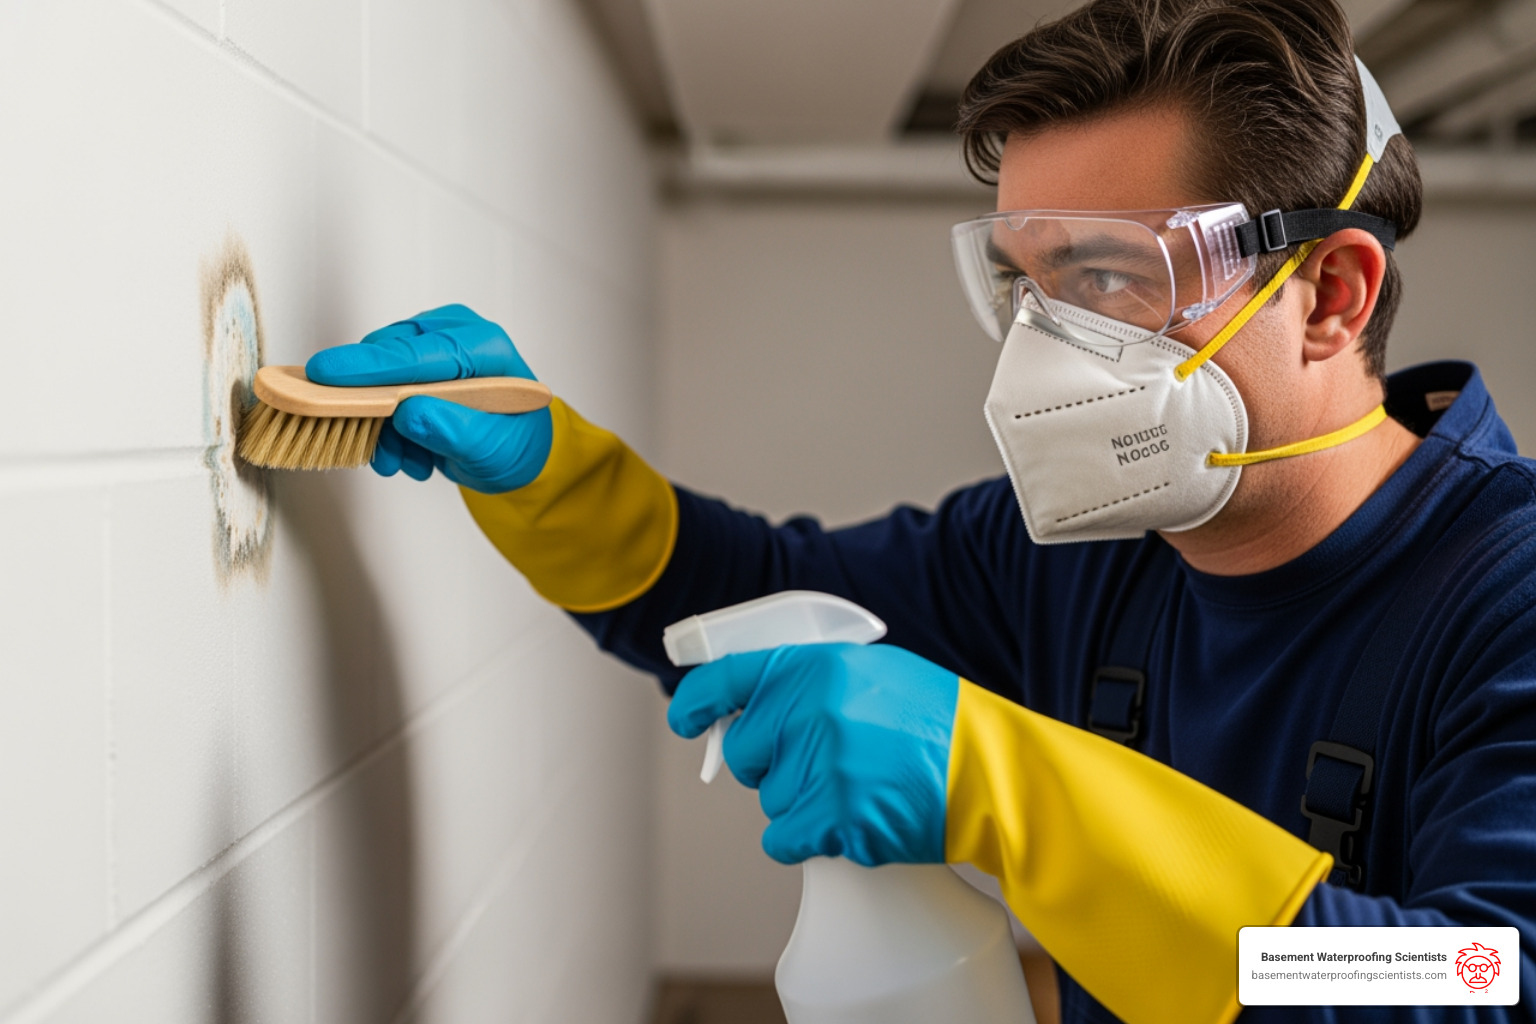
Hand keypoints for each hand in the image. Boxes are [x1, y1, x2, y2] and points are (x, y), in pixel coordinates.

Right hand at [305, 304, 552, 492]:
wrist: (516, 455)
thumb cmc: (515, 444)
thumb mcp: (494, 449)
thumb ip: (454, 431)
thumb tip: (408, 414)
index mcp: (484, 346)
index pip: (418, 352)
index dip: (370, 365)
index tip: (326, 373)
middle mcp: (453, 337)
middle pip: (386, 358)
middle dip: (373, 409)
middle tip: (385, 452)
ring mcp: (428, 351)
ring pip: (374, 380)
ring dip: (380, 429)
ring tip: (406, 462)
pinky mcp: (409, 371)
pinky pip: (374, 395)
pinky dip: (384, 432)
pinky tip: (408, 456)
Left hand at [668, 643, 959, 865]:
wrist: (986, 773)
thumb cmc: (935, 721)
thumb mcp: (872, 672)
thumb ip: (811, 681)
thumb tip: (755, 702)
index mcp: (814, 668)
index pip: (727, 678)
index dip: (695, 701)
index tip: (685, 718)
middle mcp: (807, 713)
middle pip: (743, 752)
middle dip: (770, 763)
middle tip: (819, 762)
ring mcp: (817, 768)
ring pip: (769, 799)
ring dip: (801, 800)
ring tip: (857, 785)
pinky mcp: (829, 819)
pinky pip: (782, 838)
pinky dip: (807, 838)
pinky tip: (847, 819)